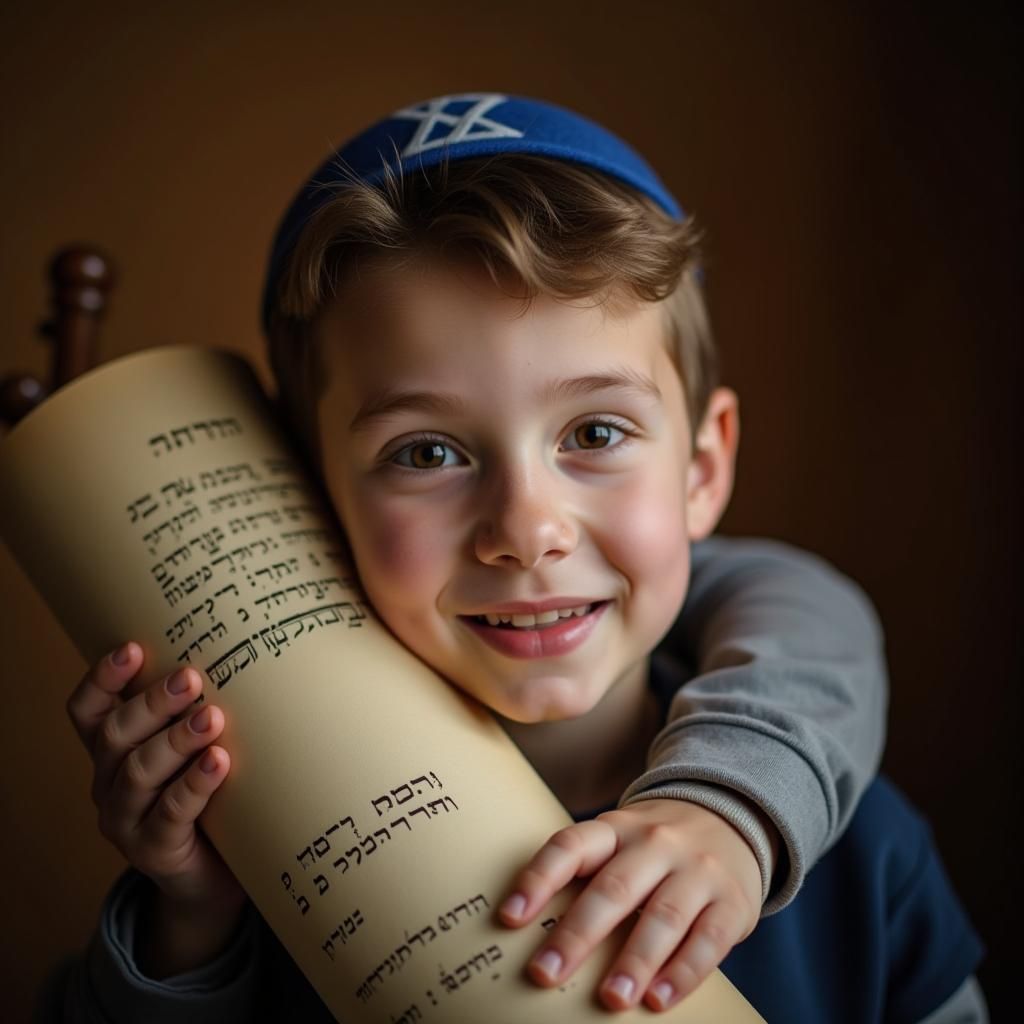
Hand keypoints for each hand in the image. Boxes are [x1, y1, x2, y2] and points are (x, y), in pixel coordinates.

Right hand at [65, 642, 247, 973]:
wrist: (217, 875)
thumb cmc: (212, 795)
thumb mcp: (198, 747)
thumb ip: (201, 709)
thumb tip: (243, 649)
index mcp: (112, 752)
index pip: (88, 711)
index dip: (102, 680)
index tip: (133, 649)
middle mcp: (109, 782)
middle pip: (116, 735)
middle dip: (154, 703)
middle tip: (191, 677)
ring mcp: (125, 821)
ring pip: (140, 773)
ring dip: (177, 740)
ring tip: (213, 717)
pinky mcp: (153, 852)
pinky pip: (170, 814)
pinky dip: (194, 785)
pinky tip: (219, 762)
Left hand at [498, 799, 762, 1012]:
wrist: (730, 819)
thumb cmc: (652, 847)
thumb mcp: (617, 841)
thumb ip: (582, 874)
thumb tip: (523, 928)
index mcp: (616, 829)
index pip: (571, 847)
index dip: (538, 879)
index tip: (509, 917)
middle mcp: (655, 844)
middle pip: (613, 888)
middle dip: (577, 934)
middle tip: (545, 973)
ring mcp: (696, 871)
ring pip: (663, 915)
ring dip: (634, 961)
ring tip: (611, 999)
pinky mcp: (731, 902)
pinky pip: (708, 939)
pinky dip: (684, 972)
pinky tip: (659, 999)